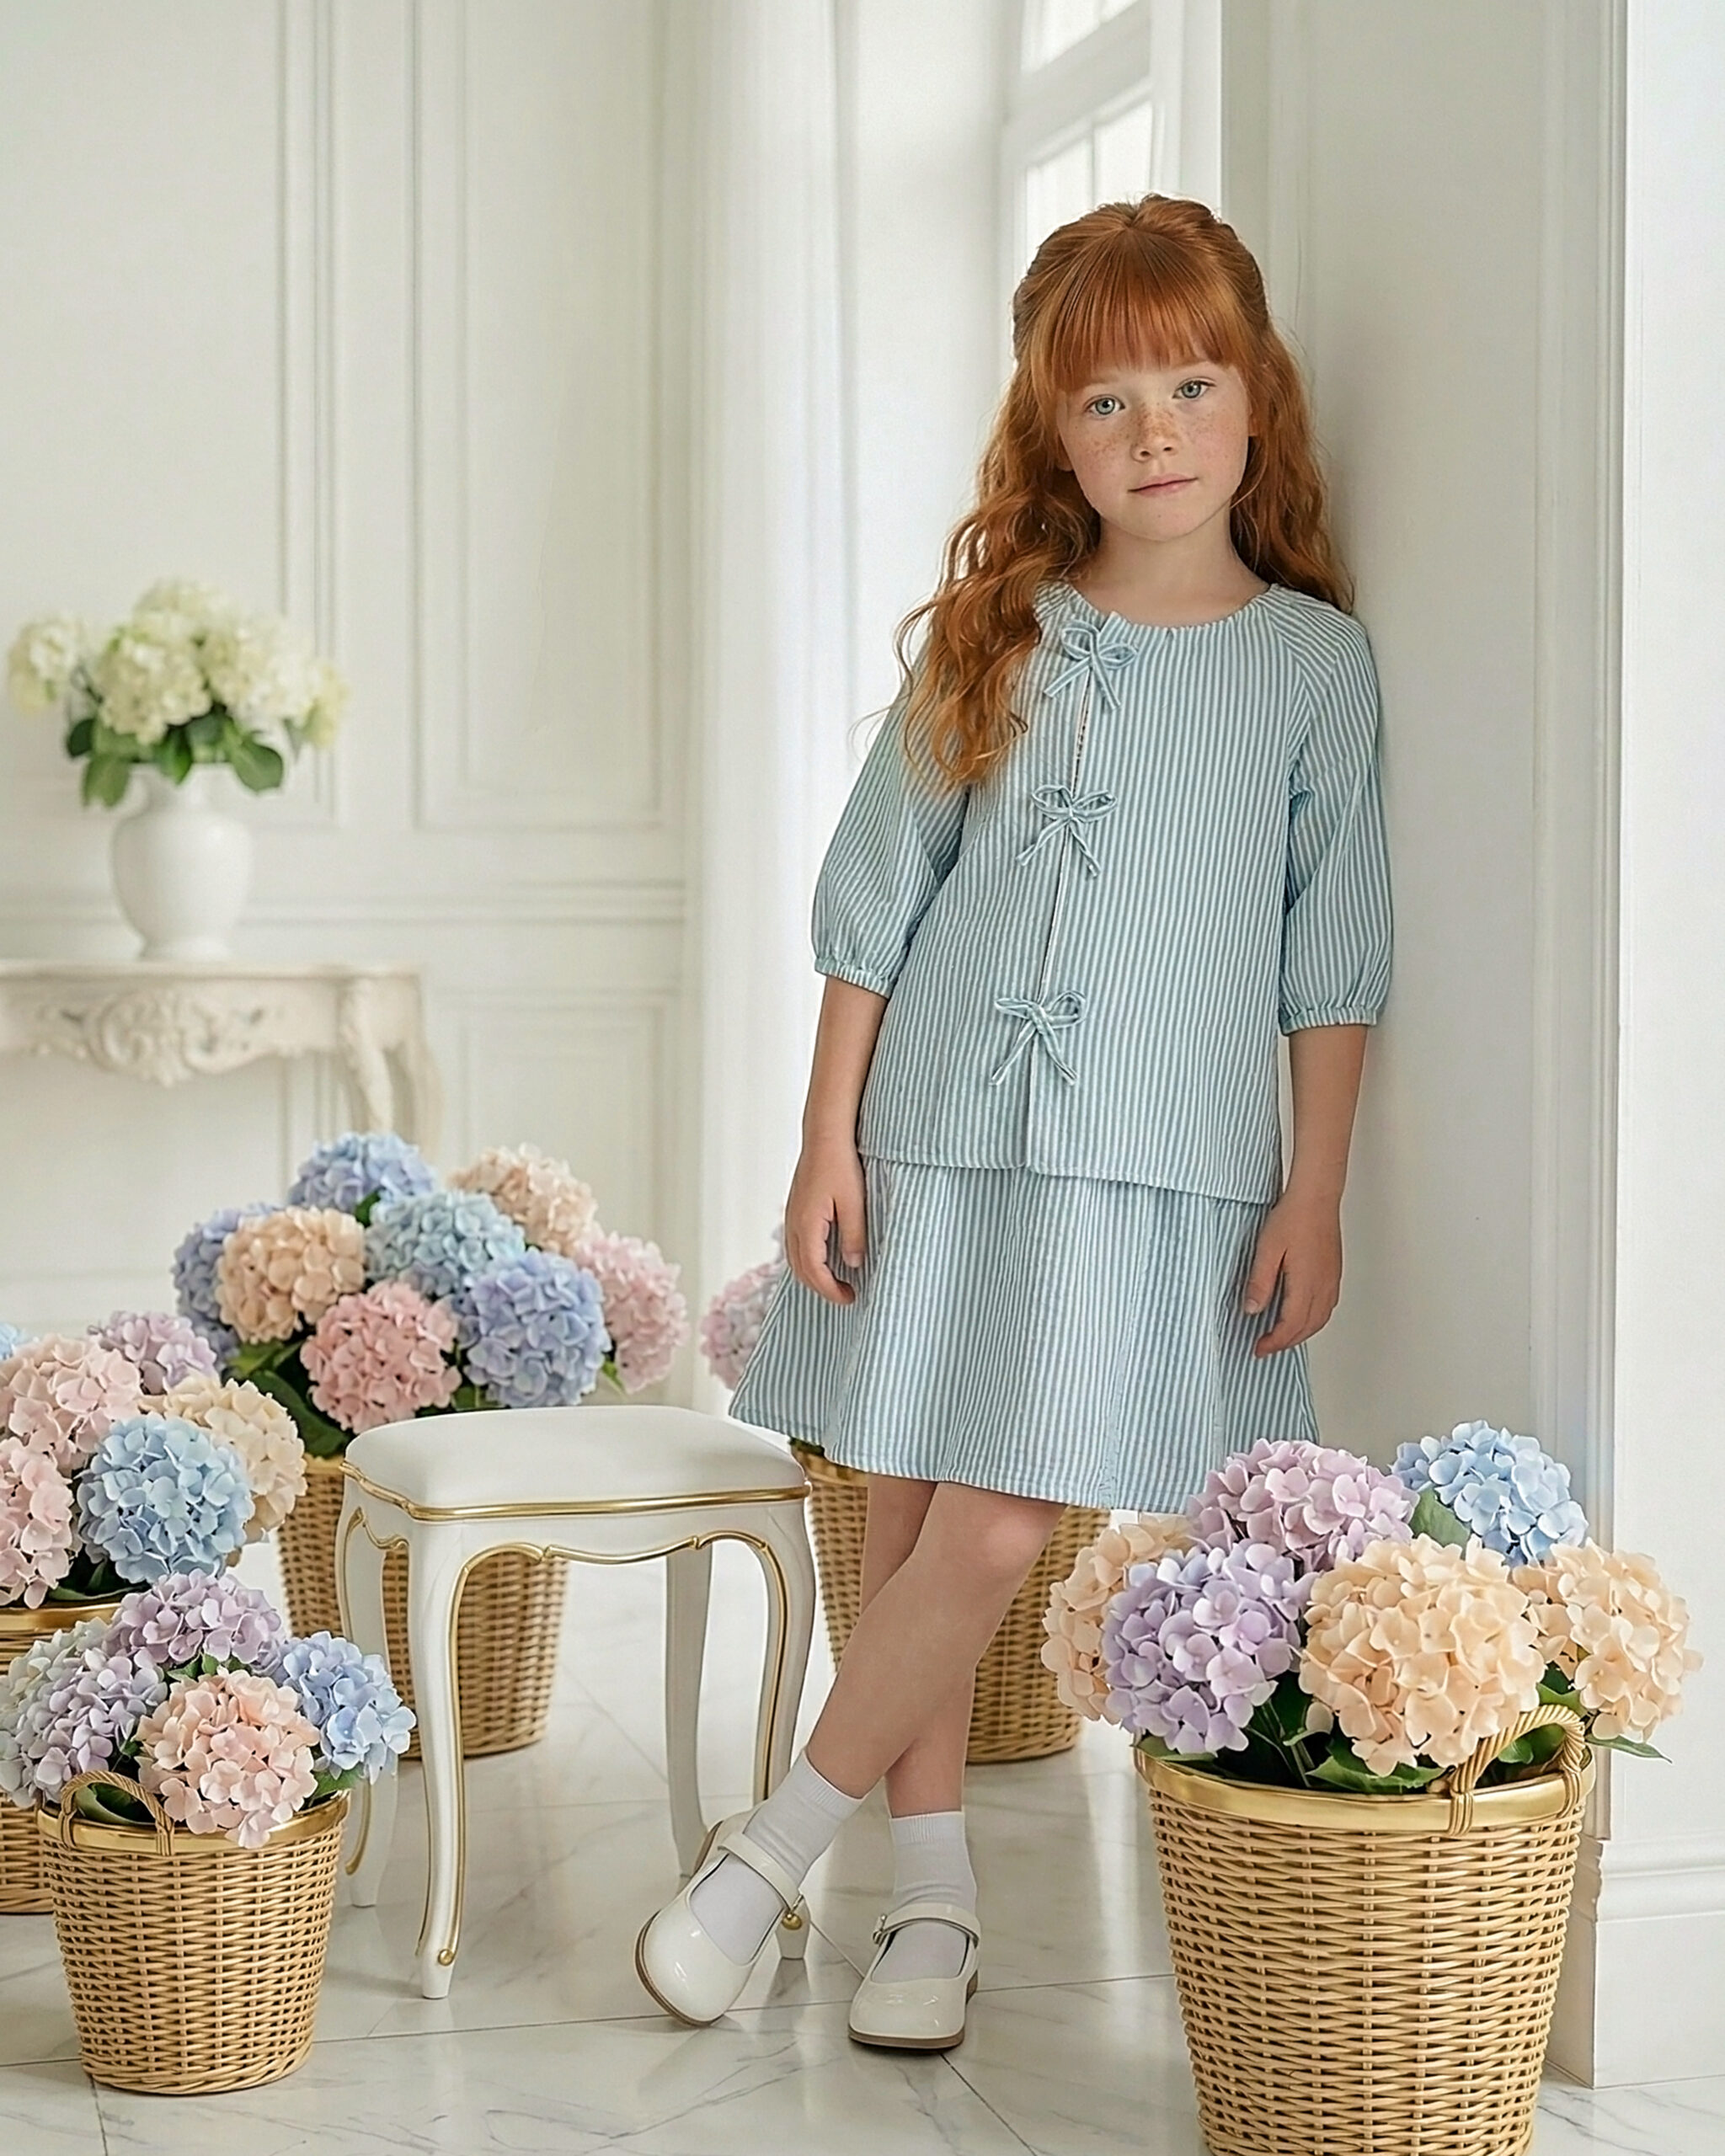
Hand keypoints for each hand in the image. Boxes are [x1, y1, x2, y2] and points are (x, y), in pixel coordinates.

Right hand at [785, 1134, 867, 1305]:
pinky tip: (825, 1258)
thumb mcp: (854, 1203)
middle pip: (800, 1270)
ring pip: (795, 1259)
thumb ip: (854, 1236)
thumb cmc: (841, 1165)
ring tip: (837, 1281)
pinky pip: (795, 1245)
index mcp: (807, 1225)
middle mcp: (794, 1224)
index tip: (851, 1298)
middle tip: (847, 1295)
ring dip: (813, 1276)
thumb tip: (853, 1265)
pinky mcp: (795, 1210)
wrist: (825, 1136)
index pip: (814, 1271)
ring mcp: (791, 1217)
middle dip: (821, 1288)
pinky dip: (808, 1260)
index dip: (831, 1290)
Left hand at [1242, 1187, 1342, 1355]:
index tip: (1259, 1348)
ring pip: (1320, 1320)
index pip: (1291, 1326)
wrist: (1316, 1197)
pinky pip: (1326, 1307)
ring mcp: (1331, 1280)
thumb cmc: (1293, 1218)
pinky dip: (1313, 1320)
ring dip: (1301, 1333)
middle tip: (1266, 1347)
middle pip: (1307, 1328)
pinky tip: (1301, 1315)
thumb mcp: (1266, 1249)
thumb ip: (1260, 1282)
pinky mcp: (1333, 1273)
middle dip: (1286, 1342)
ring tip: (1281, 1336)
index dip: (1274, 1342)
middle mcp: (1323, 1287)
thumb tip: (1252, 1310)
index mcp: (1306, 1284)